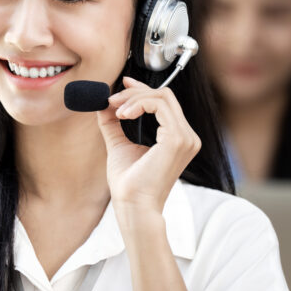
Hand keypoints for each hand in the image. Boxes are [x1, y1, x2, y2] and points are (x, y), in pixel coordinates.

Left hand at [96, 76, 201, 213]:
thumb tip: (103, 104)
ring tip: (115, 110)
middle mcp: (188, 137)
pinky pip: (158, 105)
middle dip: (134, 92)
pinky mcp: (177, 139)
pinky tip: (122, 115)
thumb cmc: (128, 184)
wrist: (133, 206)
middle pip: (164, 95)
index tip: (123, 84)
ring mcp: (186, 138)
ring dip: (133, 98)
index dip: (143, 89)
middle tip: (111, 100)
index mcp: (178, 138)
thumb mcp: (119, 146)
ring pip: (162, 97)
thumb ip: (113, 124)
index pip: (166, 102)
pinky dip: (137, 104)